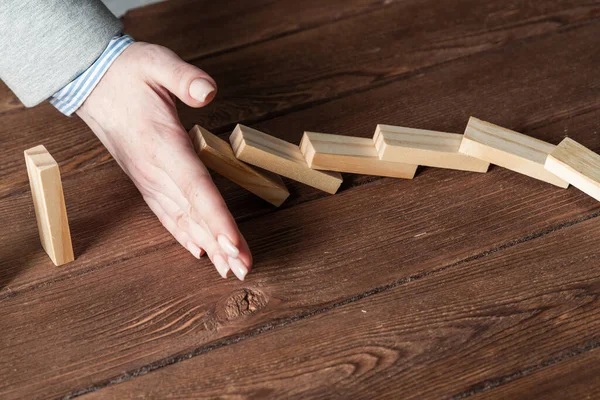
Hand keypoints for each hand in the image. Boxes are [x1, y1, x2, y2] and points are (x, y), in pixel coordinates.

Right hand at [77, 42, 251, 279]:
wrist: (92, 82)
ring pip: (182, 220)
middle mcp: (156, 170)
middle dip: (221, 244)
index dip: (216, 219)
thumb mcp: (157, 62)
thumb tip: (207, 92)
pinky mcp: (146, 180)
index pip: (195, 188)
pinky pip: (167, 214)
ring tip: (229, 270)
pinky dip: (184, 235)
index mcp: (163, 145)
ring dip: (208, 246)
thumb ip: (184, 77)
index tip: (233, 246)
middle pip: (194, 213)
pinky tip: (199, 250)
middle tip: (244, 270)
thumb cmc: (128, 73)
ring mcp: (149, 179)